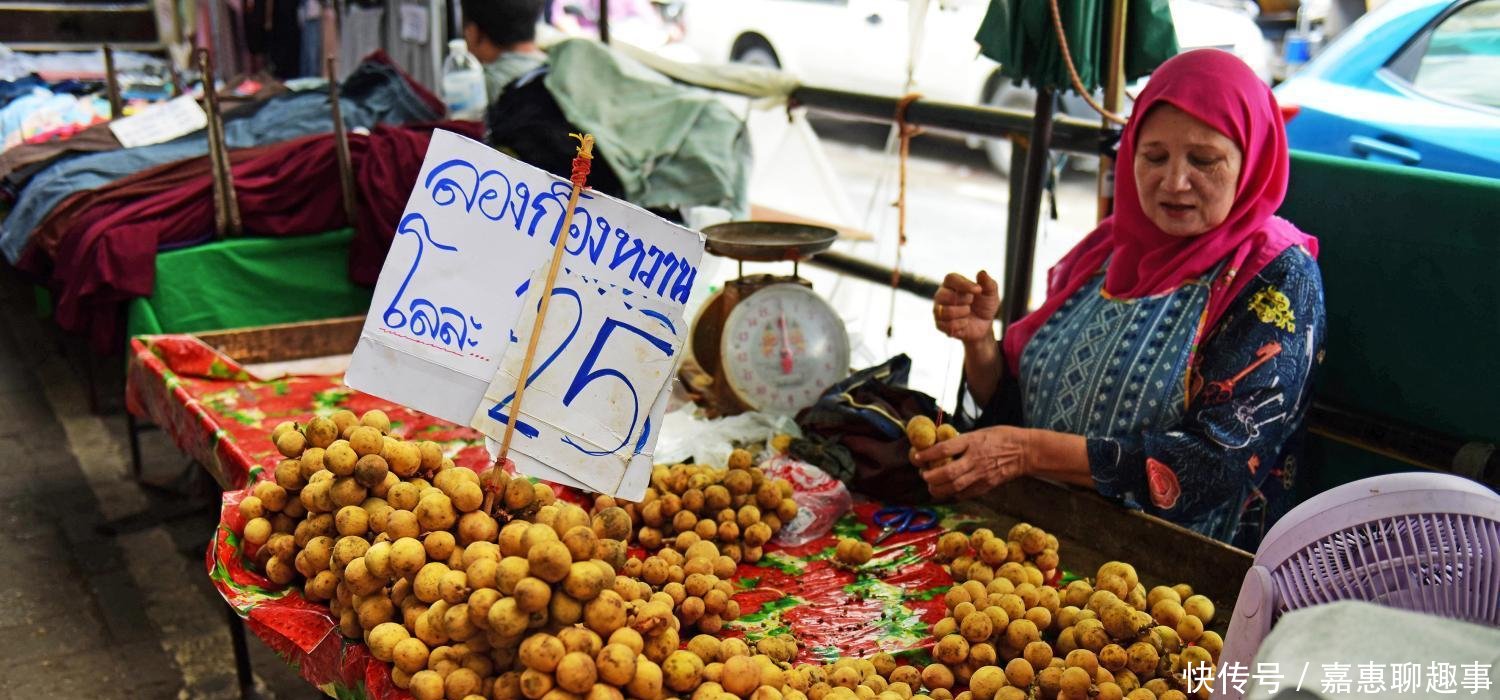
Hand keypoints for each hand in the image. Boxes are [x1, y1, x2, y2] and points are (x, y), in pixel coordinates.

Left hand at [913, 426, 1028, 499]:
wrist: (1025, 451)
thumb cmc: (1002, 437)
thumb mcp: (980, 432)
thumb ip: (961, 440)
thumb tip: (940, 445)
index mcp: (972, 442)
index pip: (944, 449)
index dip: (927, 455)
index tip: (916, 457)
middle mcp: (975, 459)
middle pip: (947, 473)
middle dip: (930, 476)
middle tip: (923, 475)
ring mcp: (981, 474)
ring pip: (954, 487)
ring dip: (938, 489)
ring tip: (931, 486)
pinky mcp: (987, 486)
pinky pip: (965, 494)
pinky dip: (953, 494)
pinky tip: (948, 491)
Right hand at [933, 271, 1000, 343]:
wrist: (984, 325)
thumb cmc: (984, 305)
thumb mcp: (991, 294)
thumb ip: (988, 283)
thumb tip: (982, 272)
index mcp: (952, 283)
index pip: (951, 278)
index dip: (964, 284)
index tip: (978, 290)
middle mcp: (942, 295)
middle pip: (945, 295)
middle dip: (964, 300)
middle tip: (971, 302)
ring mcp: (939, 310)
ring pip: (946, 311)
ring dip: (963, 313)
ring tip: (967, 312)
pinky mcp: (940, 325)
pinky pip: (948, 326)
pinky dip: (961, 325)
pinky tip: (965, 322)